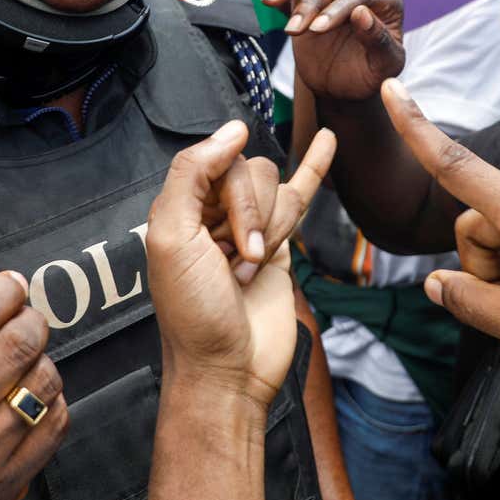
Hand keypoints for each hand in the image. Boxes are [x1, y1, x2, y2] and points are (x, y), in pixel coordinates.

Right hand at [0, 257, 65, 499]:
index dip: (1, 290)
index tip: (6, 284)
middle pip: (16, 345)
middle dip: (26, 315)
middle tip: (15, 315)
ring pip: (43, 381)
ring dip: (38, 355)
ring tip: (14, 356)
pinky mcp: (2, 486)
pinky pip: (56, 422)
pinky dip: (49, 397)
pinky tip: (22, 392)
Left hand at [147, 121, 336, 407]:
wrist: (230, 370)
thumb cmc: (194, 315)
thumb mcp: (172, 239)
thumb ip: (192, 174)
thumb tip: (234, 130)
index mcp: (181, 206)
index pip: (218, 160)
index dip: (231, 193)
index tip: (225, 236)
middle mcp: (214, 211)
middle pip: (253, 173)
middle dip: (252, 215)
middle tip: (239, 261)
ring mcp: (252, 226)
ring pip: (279, 190)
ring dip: (273, 230)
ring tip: (250, 271)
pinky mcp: (284, 244)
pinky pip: (301, 194)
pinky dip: (315, 166)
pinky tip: (326, 141)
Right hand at [258, 0, 404, 100]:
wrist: (345, 85)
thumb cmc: (370, 74)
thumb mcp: (383, 65)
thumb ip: (378, 40)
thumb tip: (361, 12)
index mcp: (387, 0)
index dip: (338, 9)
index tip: (317, 29)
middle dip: (310, 4)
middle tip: (294, 31)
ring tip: (270, 1)